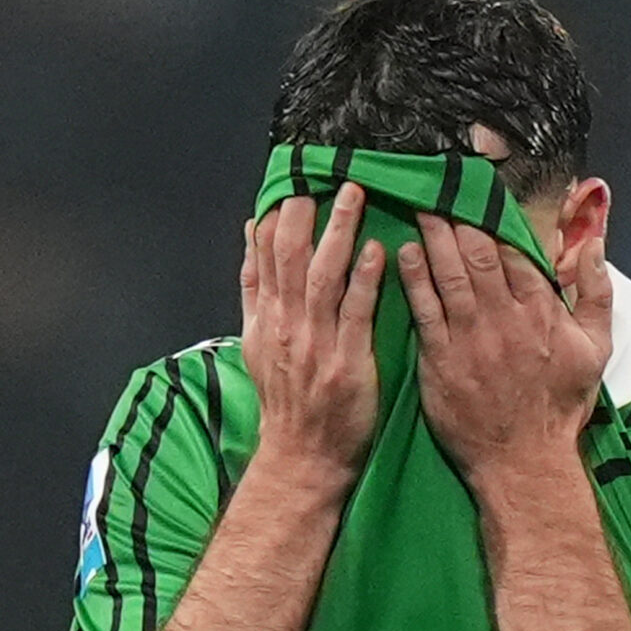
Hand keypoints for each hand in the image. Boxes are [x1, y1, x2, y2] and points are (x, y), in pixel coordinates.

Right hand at [241, 182, 383, 480]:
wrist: (302, 457)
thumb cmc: (288, 400)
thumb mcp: (256, 341)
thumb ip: (254, 287)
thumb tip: (252, 234)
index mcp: (266, 318)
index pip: (266, 255)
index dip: (280, 214)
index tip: (294, 178)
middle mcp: (285, 326)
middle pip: (292, 258)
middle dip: (308, 213)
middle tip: (327, 174)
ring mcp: (314, 344)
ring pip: (322, 278)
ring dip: (339, 234)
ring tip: (355, 196)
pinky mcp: (346, 364)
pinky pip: (355, 315)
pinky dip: (364, 281)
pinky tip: (377, 252)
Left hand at [397, 215, 612, 491]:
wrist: (524, 462)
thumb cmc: (559, 408)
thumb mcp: (595, 349)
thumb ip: (596, 293)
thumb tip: (593, 245)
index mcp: (542, 312)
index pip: (516, 251)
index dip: (495, 218)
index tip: (479, 192)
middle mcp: (506, 319)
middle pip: (479, 254)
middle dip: (458, 216)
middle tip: (438, 186)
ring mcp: (471, 340)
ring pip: (449, 275)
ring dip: (432, 237)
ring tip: (418, 205)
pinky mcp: (441, 362)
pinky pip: (425, 310)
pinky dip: (414, 279)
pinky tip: (404, 252)